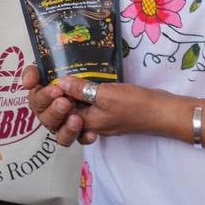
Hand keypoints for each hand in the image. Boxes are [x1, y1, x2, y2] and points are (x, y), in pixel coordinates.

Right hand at [22, 66, 87, 144]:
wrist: (114, 84)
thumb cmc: (82, 73)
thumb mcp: (60, 67)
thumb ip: (37, 74)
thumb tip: (27, 82)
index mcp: (46, 93)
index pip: (35, 98)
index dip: (42, 96)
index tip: (55, 90)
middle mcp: (54, 109)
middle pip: (45, 118)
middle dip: (54, 111)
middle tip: (65, 103)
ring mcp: (67, 122)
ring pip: (60, 134)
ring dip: (67, 129)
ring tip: (77, 121)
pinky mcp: (82, 131)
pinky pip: (80, 140)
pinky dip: (84, 137)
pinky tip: (92, 134)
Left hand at [23, 69, 165, 145]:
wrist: (161, 111)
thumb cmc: (136, 105)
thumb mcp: (106, 94)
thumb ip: (82, 89)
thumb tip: (60, 83)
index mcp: (84, 123)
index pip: (55, 117)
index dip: (46, 99)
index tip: (43, 81)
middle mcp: (87, 123)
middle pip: (58, 117)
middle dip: (50, 100)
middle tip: (55, 82)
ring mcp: (95, 118)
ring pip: (69, 111)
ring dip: (62, 97)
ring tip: (63, 82)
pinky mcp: (103, 110)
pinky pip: (83, 105)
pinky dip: (77, 95)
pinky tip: (77, 83)